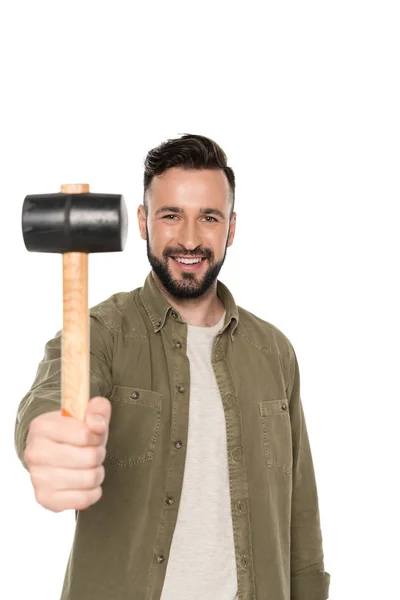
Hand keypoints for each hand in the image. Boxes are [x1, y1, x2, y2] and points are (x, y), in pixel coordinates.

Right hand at [24, 396, 110, 511]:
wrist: (55, 452)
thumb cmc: (74, 433)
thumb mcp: (87, 414)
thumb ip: (98, 410)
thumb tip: (97, 425)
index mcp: (42, 426)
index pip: (85, 434)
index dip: (97, 436)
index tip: (93, 436)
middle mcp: (35, 452)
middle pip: (89, 458)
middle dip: (99, 455)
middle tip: (93, 452)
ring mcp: (37, 478)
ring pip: (89, 479)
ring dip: (97, 473)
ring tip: (90, 467)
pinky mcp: (45, 498)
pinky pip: (82, 499)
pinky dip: (92, 492)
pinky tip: (86, 483)